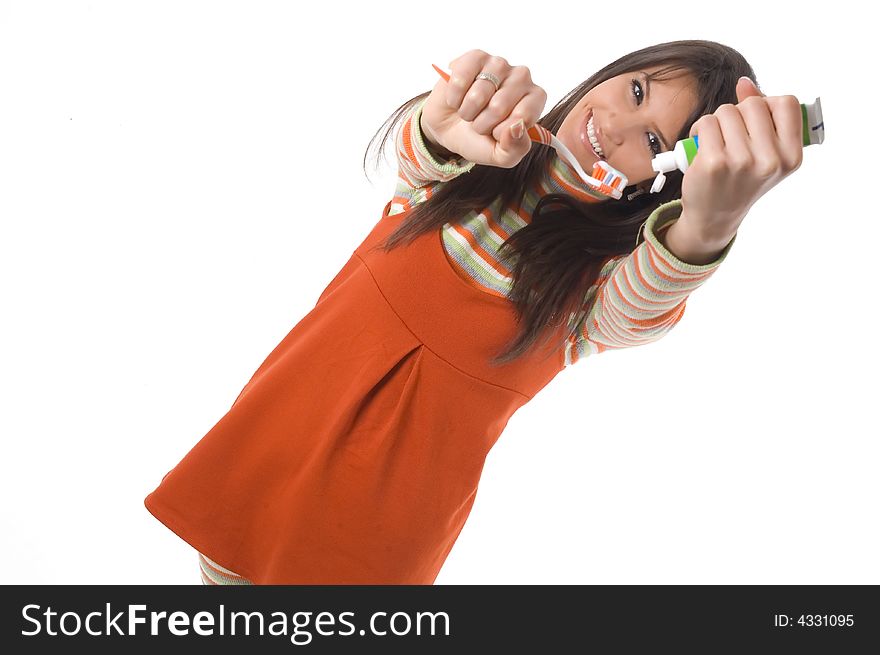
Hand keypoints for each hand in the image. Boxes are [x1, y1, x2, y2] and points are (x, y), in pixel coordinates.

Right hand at [421, 49, 546, 167]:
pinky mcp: (476, 57)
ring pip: (479, 93)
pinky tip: (457, 99)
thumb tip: (516, 128)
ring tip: (468, 112)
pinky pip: (462, 78)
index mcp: (534, 100)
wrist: (449, 129)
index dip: (503, 131)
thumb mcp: (501, 155)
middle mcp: (522, 77)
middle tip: (480, 123)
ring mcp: (499, 64)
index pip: (524, 115)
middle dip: (483, 123)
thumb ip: (516, 148)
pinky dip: (455, 96)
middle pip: (499, 106)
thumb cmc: (480, 139)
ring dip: (467, 111)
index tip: (496, 134)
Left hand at [679, 77, 804, 244]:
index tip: (756, 121)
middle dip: (738, 113)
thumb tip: (744, 83)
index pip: (787, 103)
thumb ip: (760, 116)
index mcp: (791, 157)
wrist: (714, 216)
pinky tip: (700, 147)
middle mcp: (770, 161)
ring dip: (716, 122)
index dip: (768, 104)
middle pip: (753, 104)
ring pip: (726, 111)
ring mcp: (742, 162)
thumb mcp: (763, 152)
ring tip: (715, 142)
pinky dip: (698, 130)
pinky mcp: (714, 163)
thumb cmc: (740, 179)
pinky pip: (706, 123)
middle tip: (732, 135)